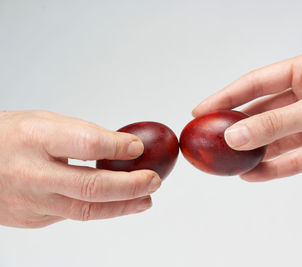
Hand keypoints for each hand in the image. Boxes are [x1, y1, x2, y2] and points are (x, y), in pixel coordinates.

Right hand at [0, 110, 160, 227]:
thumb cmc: (9, 137)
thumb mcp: (44, 122)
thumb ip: (83, 134)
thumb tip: (124, 147)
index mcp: (35, 138)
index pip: (86, 144)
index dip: (117, 148)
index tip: (138, 148)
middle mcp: (32, 173)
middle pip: (91, 187)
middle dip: (130, 186)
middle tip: (154, 180)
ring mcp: (31, 202)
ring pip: (86, 211)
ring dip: (123, 206)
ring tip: (146, 199)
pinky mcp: (32, 219)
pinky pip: (72, 215)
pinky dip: (99, 209)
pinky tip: (114, 202)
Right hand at [193, 51, 301, 180]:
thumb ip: (275, 123)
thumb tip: (235, 136)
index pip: (257, 83)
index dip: (227, 96)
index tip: (201, 110)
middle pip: (262, 112)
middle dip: (237, 127)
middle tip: (210, 139)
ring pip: (274, 139)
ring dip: (253, 151)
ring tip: (228, 162)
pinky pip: (291, 160)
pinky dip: (272, 169)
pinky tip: (252, 175)